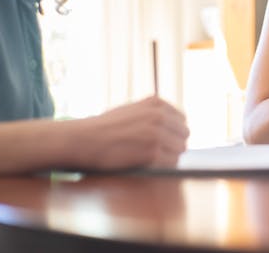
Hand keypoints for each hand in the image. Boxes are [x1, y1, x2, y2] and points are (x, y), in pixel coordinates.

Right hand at [72, 96, 188, 169]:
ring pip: (179, 150)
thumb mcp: (131, 109)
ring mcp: (157, 134)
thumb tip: (175, 124)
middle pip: (184, 135)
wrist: (84, 139)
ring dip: (168, 156)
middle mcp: (160, 115)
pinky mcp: (153, 153)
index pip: (182, 119)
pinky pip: (171, 163)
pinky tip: (146, 165)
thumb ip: (153, 112)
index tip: (164, 139)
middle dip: (174, 144)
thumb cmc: (104, 127)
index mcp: (156, 103)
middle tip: (157, 152)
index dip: (173, 132)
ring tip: (149, 159)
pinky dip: (162, 167)